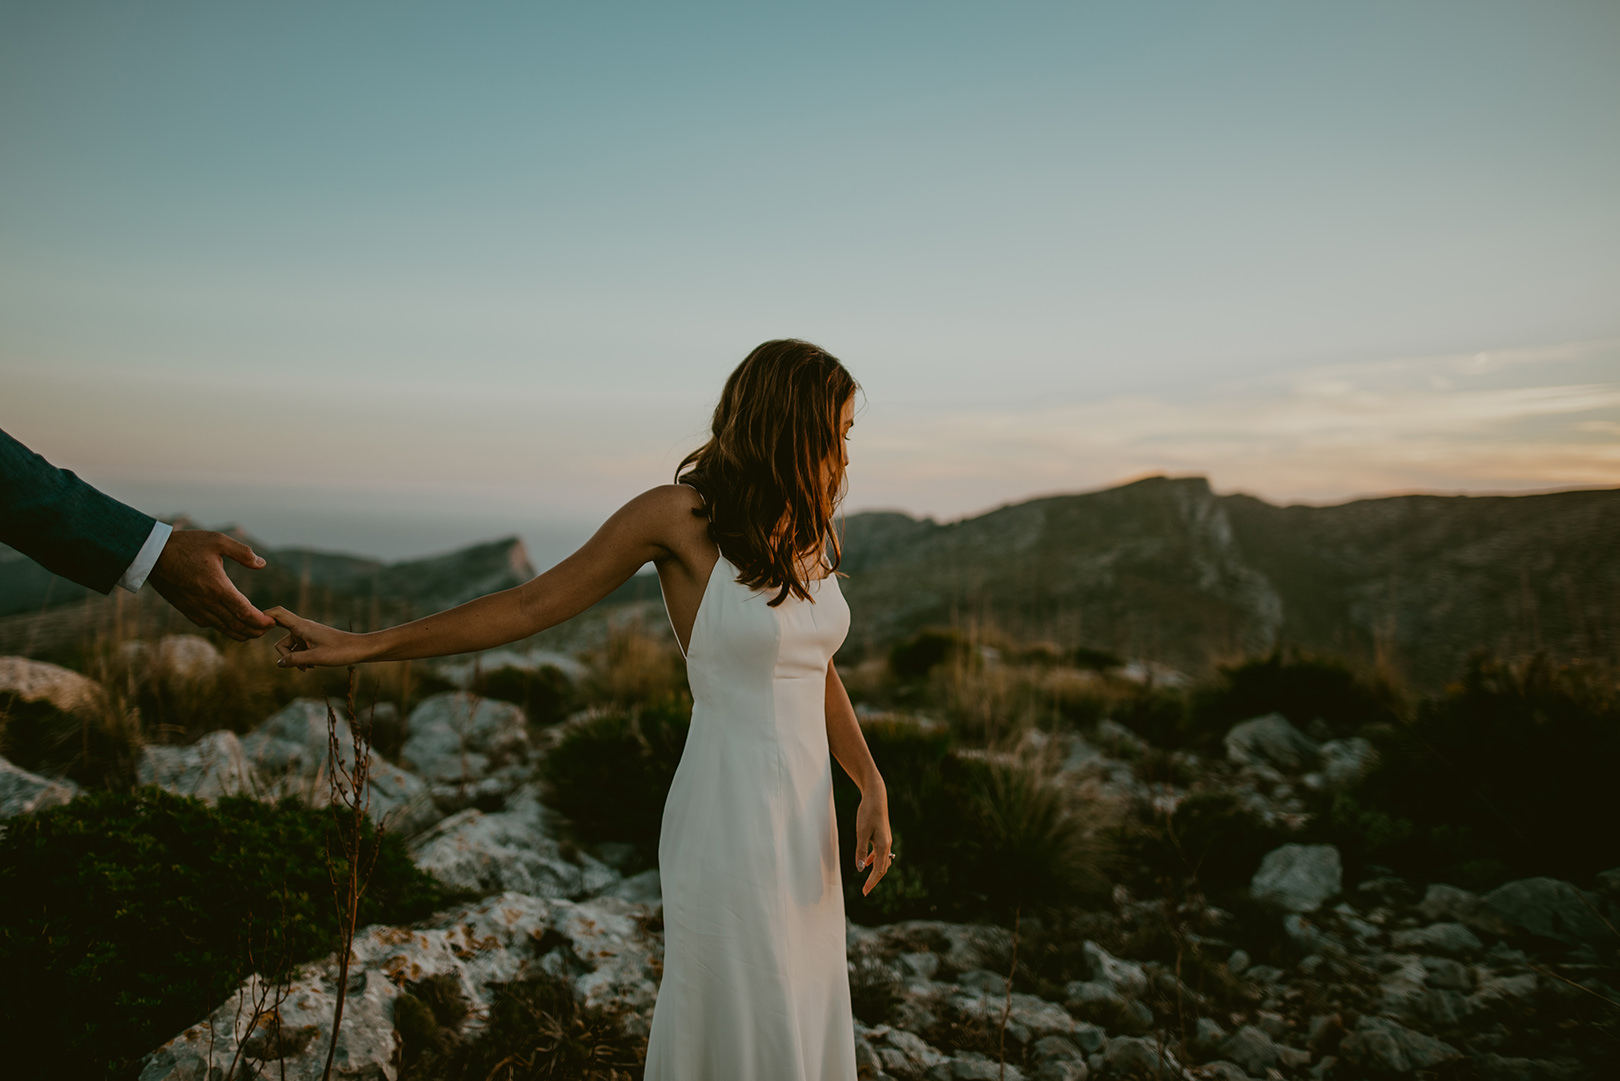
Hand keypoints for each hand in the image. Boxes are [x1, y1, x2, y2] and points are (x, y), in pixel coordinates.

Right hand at [148, 529, 275, 640]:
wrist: (152, 555)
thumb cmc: (187, 545)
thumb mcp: (218, 541)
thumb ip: (243, 553)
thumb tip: (262, 564)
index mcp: (218, 587)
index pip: (244, 612)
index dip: (260, 621)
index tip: (271, 622)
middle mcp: (207, 603)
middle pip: (236, 626)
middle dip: (255, 631)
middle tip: (267, 629)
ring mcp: (195, 609)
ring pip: (223, 628)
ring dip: (240, 633)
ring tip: (254, 631)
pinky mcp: (187, 610)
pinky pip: (209, 624)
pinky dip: (223, 627)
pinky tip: (231, 624)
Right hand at [268, 607, 365, 668]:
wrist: (360, 649)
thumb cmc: (341, 651)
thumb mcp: (316, 658)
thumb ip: (295, 660)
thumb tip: (279, 664)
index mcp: (301, 626)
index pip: (277, 614)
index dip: (262, 617)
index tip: (252, 626)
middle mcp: (302, 628)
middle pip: (280, 641)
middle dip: (285, 656)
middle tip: (300, 667)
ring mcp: (308, 634)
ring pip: (290, 648)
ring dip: (295, 659)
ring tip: (310, 668)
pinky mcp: (313, 640)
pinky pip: (299, 649)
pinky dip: (302, 658)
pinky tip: (312, 666)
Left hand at [853, 781, 893, 895]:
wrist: (876, 797)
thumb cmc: (868, 813)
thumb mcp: (861, 832)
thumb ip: (861, 851)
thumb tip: (860, 869)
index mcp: (883, 846)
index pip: (878, 870)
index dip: (871, 882)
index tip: (864, 892)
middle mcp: (887, 845)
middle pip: (882, 868)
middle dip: (874, 880)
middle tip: (865, 891)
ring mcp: (885, 840)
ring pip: (882, 862)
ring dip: (875, 872)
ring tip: (867, 882)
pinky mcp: (882, 836)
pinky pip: (880, 853)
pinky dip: (874, 861)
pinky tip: (866, 863)